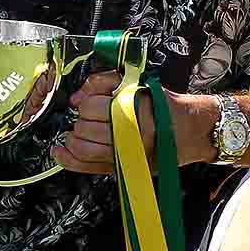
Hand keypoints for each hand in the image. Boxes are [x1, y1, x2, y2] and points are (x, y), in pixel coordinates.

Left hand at [52, 70, 173, 174]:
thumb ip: (103, 83)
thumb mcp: (136, 83)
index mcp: (132, 108)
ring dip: (73, 140)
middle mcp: (129, 133)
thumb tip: (77, 98)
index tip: (86, 103)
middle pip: (85, 128)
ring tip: (77, 133)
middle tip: (88, 118)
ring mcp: (126, 154)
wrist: (189, 130)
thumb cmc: (164, 106)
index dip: (85, 103)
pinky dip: (69, 161)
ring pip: (83, 149)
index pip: (91, 106)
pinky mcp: (124, 167)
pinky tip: (60, 153)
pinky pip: (89, 167)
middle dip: (81, 121)